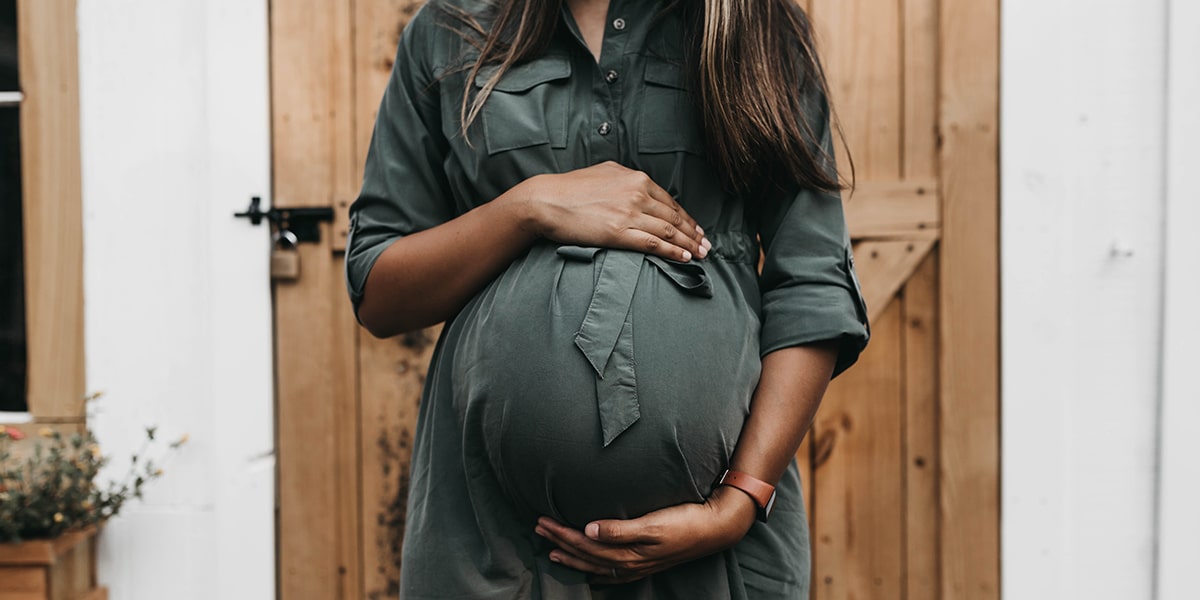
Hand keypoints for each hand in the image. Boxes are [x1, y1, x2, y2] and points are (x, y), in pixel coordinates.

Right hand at [515, 161, 710, 261]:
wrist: (546, 200)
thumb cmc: (570, 189)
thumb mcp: (604, 173)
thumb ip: (625, 179)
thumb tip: (638, 184)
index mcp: (635, 178)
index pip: (670, 201)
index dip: (686, 217)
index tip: (696, 229)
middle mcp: (637, 193)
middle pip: (674, 217)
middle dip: (693, 233)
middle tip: (706, 245)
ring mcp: (629, 213)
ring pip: (668, 231)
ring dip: (688, 244)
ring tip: (700, 254)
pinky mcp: (619, 232)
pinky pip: (653, 243)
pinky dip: (672, 251)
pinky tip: (683, 258)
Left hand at [534, 485, 757, 584]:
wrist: (715, 528)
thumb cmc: (684, 521)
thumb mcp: (653, 523)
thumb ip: (620, 529)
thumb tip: (588, 530)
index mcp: (628, 552)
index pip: (585, 544)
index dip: (562, 534)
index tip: (543, 521)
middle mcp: (629, 563)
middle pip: (586, 555)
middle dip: (560, 542)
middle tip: (538, 528)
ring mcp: (638, 566)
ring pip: (595, 565)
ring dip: (572, 556)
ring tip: (552, 549)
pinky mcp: (646, 563)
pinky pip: (612, 573)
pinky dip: (595, 572)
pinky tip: (589, 572)